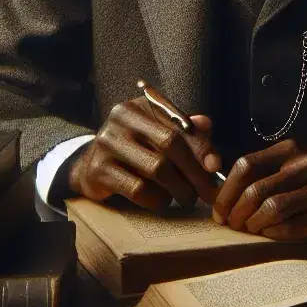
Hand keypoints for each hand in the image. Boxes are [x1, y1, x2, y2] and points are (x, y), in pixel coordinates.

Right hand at [67, 98, 221, 210]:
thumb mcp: (158, 133)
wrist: (90, 166)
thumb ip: (185, 130)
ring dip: (179, 188)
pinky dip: (157, 199)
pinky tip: (162, 200)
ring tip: (187, 198)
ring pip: (156, 169)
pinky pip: (138, 189)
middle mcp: (121, 119)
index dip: (201, 145)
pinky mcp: (99, 171)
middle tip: (207, 192)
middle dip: (194, 171)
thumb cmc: (135, 148)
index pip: (178, 123)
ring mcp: (107, 144)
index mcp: (140, 105)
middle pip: (169, 144)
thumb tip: (207, 125)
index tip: (216, 166)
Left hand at [212, 140, 306, 242]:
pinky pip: (289, 226)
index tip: (219, 211)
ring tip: (250, 230)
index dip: (225, 191)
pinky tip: (269, 234)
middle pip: (254, 189)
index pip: (245, 165)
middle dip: (235, 212)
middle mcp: (304, 163)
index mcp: (289, 150)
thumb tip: (217, 195)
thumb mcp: (290, 170)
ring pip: (270, 207)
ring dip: (253, 225)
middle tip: (231, 225)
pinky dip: (272, 233)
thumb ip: (260, 176)